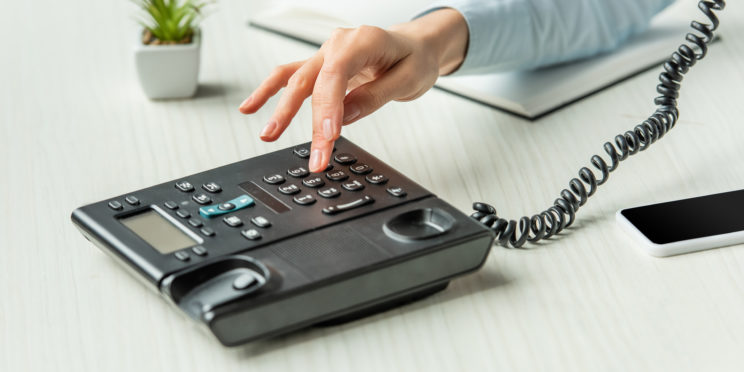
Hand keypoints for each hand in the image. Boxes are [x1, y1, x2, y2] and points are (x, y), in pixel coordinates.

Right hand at [239, 9, 467, 172]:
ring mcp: (326, 53)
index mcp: (363, 40)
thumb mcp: (408, 78)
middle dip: (310, 123)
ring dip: (280, 108)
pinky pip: (289, 76)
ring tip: (268, 134)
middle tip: (313, 155)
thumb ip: (374, 96)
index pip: (338, 73)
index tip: (329, 135)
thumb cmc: (414, 58)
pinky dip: (269, 91)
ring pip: (296, 79)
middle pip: (314, 82)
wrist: (415, 46)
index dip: (329, 106)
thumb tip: (344, 115)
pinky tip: (251, 107)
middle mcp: (339, 44)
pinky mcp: (320, 66)